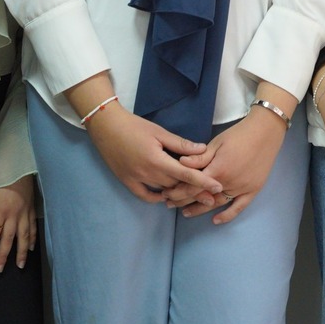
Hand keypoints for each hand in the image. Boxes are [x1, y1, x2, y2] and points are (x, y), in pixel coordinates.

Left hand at [0, 176, 38, 271]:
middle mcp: (14, 214)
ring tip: (19, 266)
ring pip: (23, 237)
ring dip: (21, 252)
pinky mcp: (32, 209)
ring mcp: (25, 213)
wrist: (18, 161)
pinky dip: (32, 239)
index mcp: (0, 210)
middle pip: (8, 239)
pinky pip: (33, 228)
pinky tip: (31, 248)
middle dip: (3, 256)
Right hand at [84, 102, 221, 206]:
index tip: (218, 189)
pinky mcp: (127, 181)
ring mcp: (136, 179)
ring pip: (163, 191)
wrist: (106, 127)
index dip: (203, 183)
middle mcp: (147, 173)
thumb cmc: (134, 126)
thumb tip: (202, 149)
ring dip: (178, 194)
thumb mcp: (159, 132)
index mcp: (157, 160)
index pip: (186, 175)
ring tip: (193, 197)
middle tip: (211, 195)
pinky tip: (166, 196)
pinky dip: (157, 198)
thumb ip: (180, 143)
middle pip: (176, 186)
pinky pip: (145, 196)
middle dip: (194, 190)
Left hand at [178, 106, 286, 223]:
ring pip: (216, 204)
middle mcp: (228, 183)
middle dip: (184, 201)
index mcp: (217, 170)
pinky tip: (215, 221)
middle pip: (201, 197)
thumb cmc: (239, 134)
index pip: (192, 186)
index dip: (178, 191)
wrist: (265, 132)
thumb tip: (180, 163)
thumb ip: (199, 157)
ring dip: (200, 209)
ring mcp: (241, 189)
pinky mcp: (253, 191)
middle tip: (170, 204)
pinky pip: (239, 208)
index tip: (167, 194)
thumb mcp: (216, 143)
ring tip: (185, 213)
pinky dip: (227, 216)